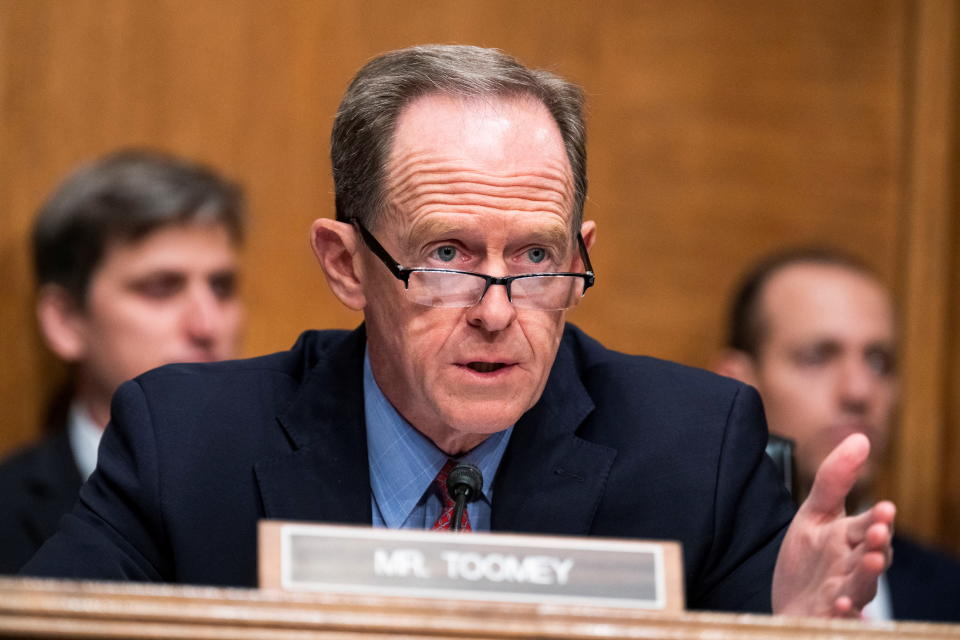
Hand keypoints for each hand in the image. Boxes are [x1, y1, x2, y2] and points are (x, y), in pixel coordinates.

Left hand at [771, 433, 895, 617]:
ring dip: (866, 576)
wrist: (790, 602)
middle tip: (878, 534)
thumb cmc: (809, 558)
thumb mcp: (813, 514)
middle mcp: (853, 568)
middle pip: (870, 557)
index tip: (884, 508)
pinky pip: (842, 620)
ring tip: (870, 562)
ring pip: (861, 587)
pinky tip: (839, 607)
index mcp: (851, 541)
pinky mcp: (829, 618)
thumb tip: (860, 438)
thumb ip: (834, 479)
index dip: (877, 520)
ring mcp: (844, 595)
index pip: (870, 527)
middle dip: (876, 545)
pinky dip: (844, 615)